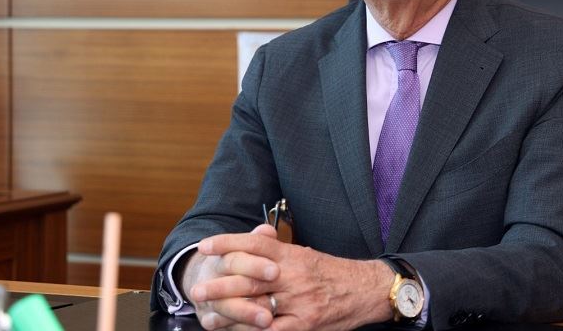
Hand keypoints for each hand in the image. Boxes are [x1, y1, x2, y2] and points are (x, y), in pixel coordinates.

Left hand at [197, 228, 394, 330]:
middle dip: (220, 284)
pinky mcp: (305, 324)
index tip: (205, 246)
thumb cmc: (332, 273)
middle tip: (197, 290)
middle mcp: (293, 275)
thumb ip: (278, 250)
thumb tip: (254, 239)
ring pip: (257, 307)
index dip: (228, 242)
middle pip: (250, 276)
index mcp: (292, 255)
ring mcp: (299, 301)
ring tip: (209, 318)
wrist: (365, 290)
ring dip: (229, 314)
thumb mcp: (305, 255)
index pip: (255, 243)